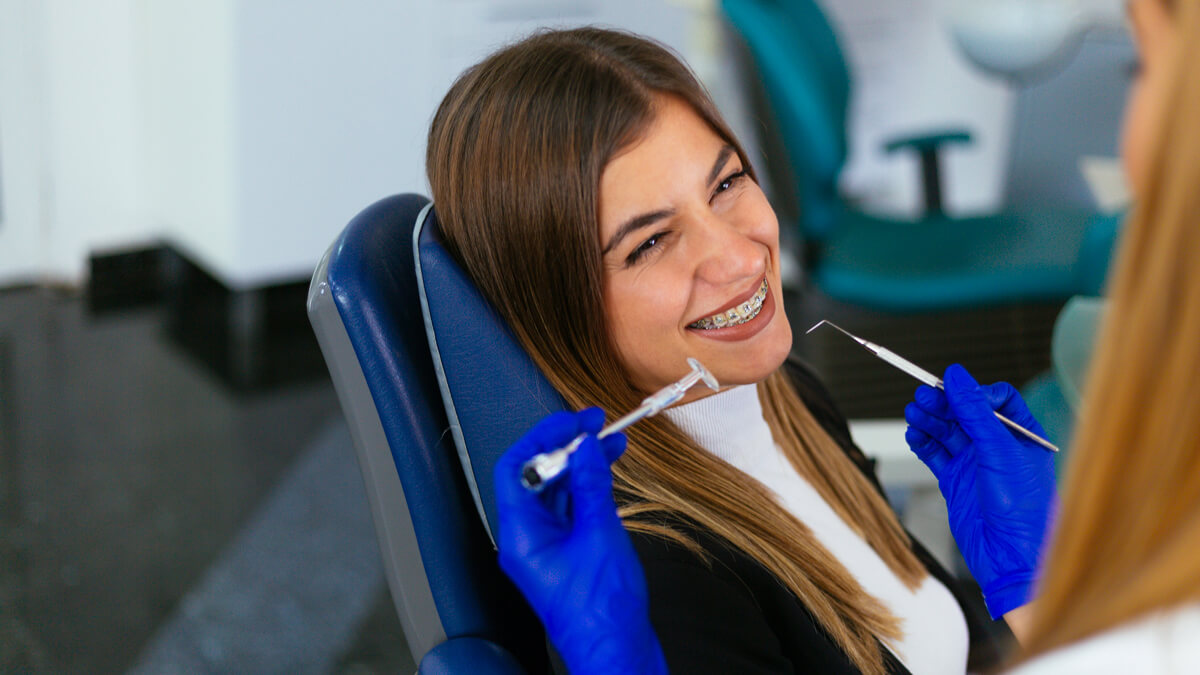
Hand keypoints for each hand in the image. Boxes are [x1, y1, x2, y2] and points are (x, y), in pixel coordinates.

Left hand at [494, 408, 666, 674]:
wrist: (617, 652)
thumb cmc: (602, 610)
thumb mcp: (600, 534)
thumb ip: (591, 485)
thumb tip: (585, 447)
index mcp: (520, 534)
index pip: (516, 468)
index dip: (543, 438)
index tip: (572, 422)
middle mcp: (526, 539)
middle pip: (537, 477)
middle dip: (566, 447)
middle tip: (594, 425)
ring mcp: (545, 549)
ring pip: (556, 492)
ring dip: (581, 466)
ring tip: (610, 443)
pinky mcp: (566, 556)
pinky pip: (570, 511)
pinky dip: (588, 489)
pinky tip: (608, 474)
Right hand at [904, 365, 1056, 618]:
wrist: (1009, 555)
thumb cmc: (1022, 507)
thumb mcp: (998, 450)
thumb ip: (975, 412)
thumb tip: (956, 375)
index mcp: (1021, 435)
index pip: (996, 399)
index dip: (974, 393)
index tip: (954, 391)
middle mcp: (998, 447)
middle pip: (965, 413)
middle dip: (943, 404)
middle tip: (922, 398)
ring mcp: (974, 464)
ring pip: (946, 431)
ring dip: (929, 420)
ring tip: (913, 414)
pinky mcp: (955, 481)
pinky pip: (935, 454)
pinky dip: (922, 443)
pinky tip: (914, 435)